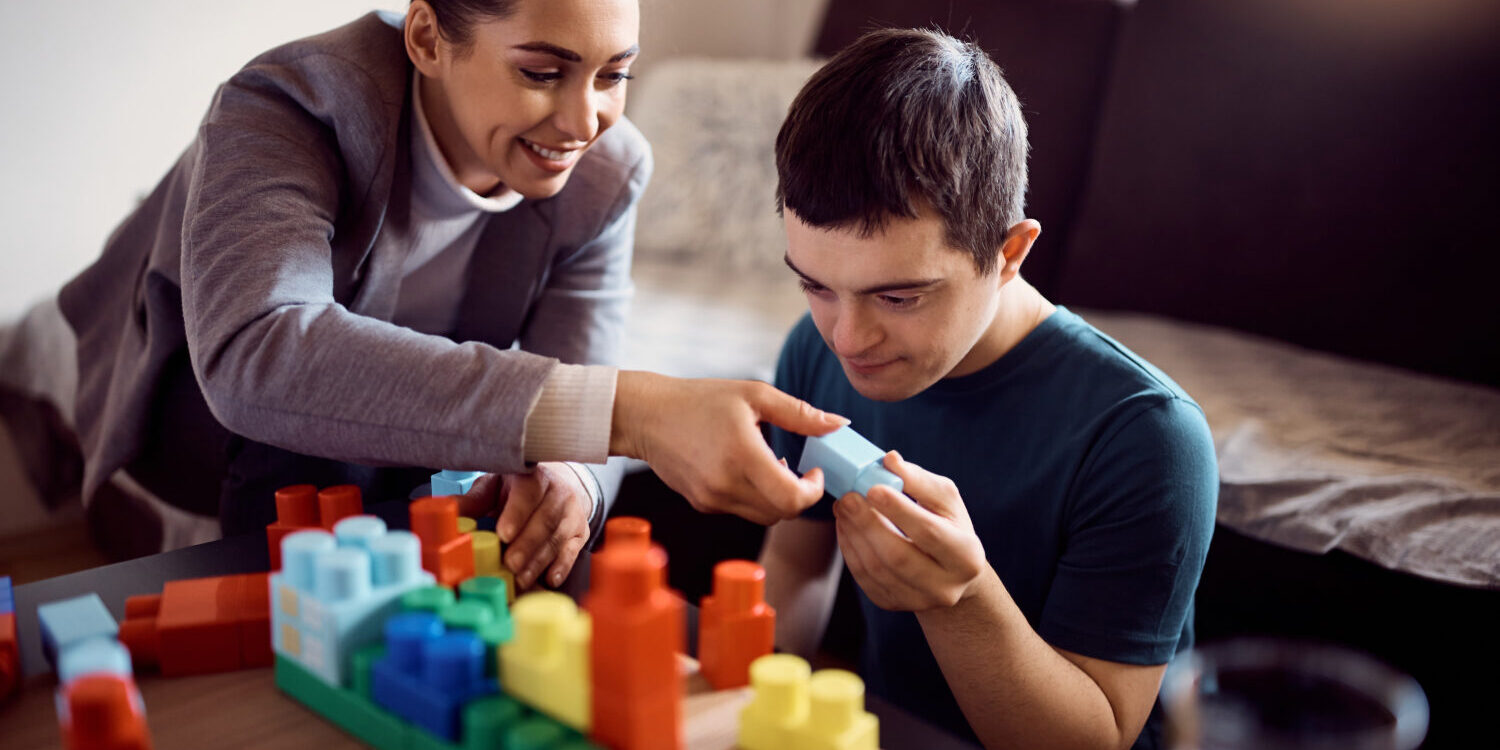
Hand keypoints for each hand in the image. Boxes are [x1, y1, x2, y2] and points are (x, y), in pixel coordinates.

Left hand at [455, 463, 591, 589]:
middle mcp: (559, 492)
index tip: (504, 533)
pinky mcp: (581, 532)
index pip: (529, 491)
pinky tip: (550, 579)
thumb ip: (475, 501)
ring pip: (558, 538)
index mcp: (533, 476)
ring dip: (539, 561)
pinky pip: (573, 551)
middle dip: (527, 545)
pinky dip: (562, 567)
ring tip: (522, 579)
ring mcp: (573, 513)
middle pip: (545, 520)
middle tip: (510, 564)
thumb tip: (449, 511)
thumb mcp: (495, 487)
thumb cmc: (519, 489)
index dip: (517, 512)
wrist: (559, 487)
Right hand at [610, 371, 846, 524]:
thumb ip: (800, 413)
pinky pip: (742, 510)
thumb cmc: (700, 399)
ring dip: (778, 497)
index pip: (792, 499)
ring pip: (764, 516)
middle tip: (799, 468)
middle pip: (782, 513)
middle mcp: (726, 485)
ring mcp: (712, 499)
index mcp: (742, 456)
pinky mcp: (702, 504)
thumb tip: (840, 424)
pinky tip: (746, 469)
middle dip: (799, 495)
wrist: (646, 416)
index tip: (816, 471)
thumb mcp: (754, 395)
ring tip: (771, 465)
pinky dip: (755, 496)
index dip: (814, 491)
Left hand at [832, 451, 988, 611]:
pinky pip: (865, 578)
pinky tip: (845, 527)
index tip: (872, 488)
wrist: (949, 571)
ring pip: (877, 570)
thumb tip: (890, 460)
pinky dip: (850, 550)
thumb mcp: (945, 500)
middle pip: (898, 557)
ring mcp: (918, 600)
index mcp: (966, 556)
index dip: (899, 511)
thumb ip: (919, 480)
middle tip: (847, 498)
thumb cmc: (948, 525)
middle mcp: (945, 587)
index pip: (929, 533)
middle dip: (867, 524)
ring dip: (853, 535)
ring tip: (842, 507)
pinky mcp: (893, 604)